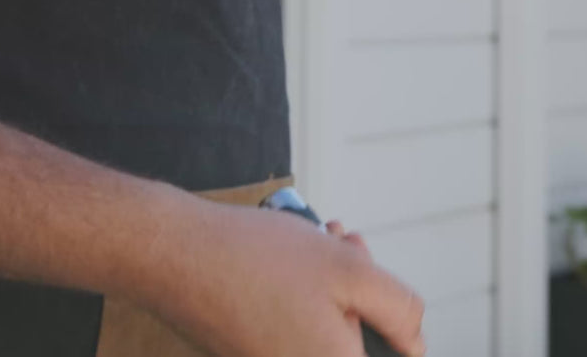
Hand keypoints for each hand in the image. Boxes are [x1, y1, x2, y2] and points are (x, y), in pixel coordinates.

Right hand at [131, 198, 425, 356]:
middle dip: (365, 294)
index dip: (398, 334)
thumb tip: (416, 341)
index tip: (384, 303)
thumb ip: (399, 310)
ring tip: (323, 241)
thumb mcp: (351, 271)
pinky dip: (306, 290)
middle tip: (355, 249)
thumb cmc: (254, 260)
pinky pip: (294, 325)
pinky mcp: (248, 349)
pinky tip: (299, 251)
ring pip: (326, 327)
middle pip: (355, 342)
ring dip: (335, 285)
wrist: (170, 253)